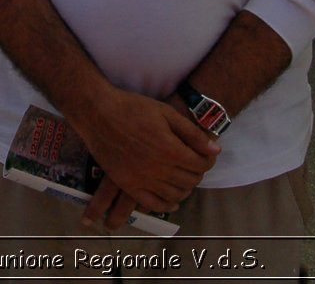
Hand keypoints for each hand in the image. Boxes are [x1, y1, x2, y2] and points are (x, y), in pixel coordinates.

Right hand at [74, 89, 218, 225]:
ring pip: (174, 195)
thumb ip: (192, 134)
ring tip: (184, 179)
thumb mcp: (166, 113)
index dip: (207, 161)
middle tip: (195, 166)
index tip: (206, 156)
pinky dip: (166, 205)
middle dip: (197, 174)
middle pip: (189, 181)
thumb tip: (216, 150)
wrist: (98, 113)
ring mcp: (142, 179)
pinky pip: (152, 203)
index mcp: (170, 149)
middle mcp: (159, 169)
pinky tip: (171, 202)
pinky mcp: (128, 184)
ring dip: (184, 189)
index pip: (200, 165)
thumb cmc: (133, 108)